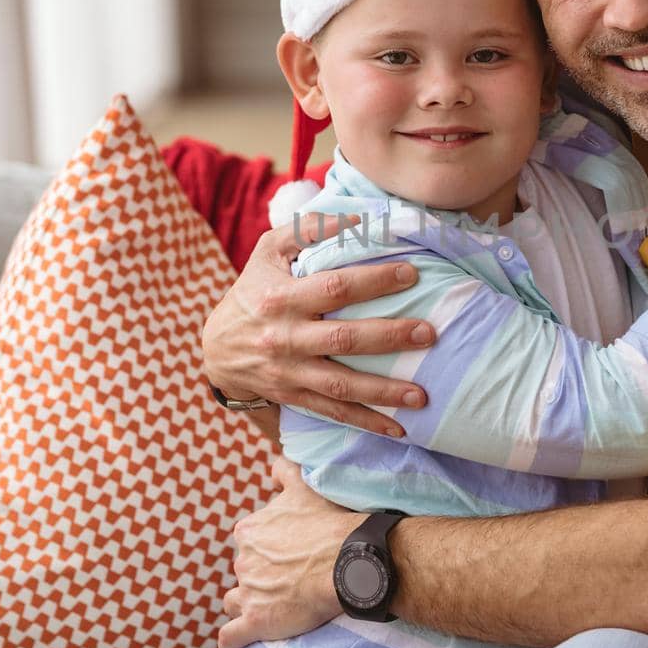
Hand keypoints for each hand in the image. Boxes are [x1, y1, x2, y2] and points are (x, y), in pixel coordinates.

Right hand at [202, 213, 435, 437]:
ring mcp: (289, 372)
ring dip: (384, 391)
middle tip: (431, 333)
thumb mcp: (268, 252)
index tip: (412, 273)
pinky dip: (367, 423)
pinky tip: (400, 428)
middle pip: (344, 338)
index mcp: (281, 298)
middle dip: (390, 336)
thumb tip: (358, 218)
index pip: (334, 287)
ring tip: (422, 395)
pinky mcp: (294, 397)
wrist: (217, 349)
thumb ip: (308, 229)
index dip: (374, 280)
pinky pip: (334, 413)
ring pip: (342, 385)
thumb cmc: (253, 289)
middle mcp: (285, 338)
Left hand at [219, 457, 358, 647]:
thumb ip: (284, 471)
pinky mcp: (255, 621)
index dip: (267, 548)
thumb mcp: (305, 487)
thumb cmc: (330, 523)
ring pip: (234, 601)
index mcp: (249, 530)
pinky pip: (230, 637)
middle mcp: (242, 560)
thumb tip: (272, 466)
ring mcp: (247, 592)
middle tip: (288, 581)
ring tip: (267, 609)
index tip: (287, 554)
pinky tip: (235, 647)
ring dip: (245, 604)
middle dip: (259, 576)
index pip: (248, 541)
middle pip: (244, 571)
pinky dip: (231, 643)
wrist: (347, 561)